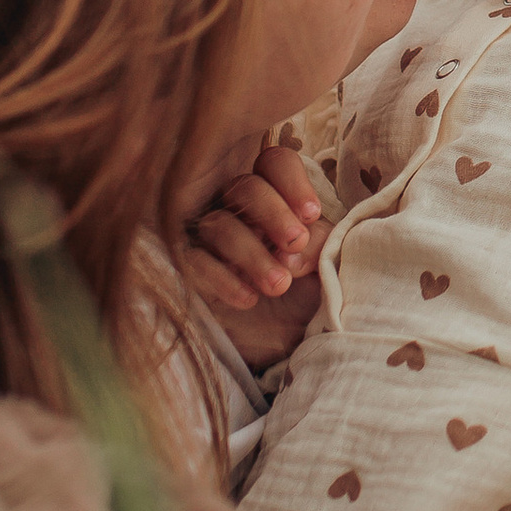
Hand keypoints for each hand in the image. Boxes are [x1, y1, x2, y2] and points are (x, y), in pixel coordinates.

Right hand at [177, 141, 325, 362]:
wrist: (285, 346)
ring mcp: (208, 237)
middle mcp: (238, 209)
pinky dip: (222, 278)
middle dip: (273, 214)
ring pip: (219, 224)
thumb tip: (300, 240)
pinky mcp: (188, 269)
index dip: (292, 182)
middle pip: (245, 188)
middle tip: (294, 244)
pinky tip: (247, 298)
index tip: (311, 215)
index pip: (275, 164)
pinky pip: (194, 260)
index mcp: (274, 197)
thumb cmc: (307, 299)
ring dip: (252, 253)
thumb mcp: (322, 270)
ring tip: (279, 284)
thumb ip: (318, 244)